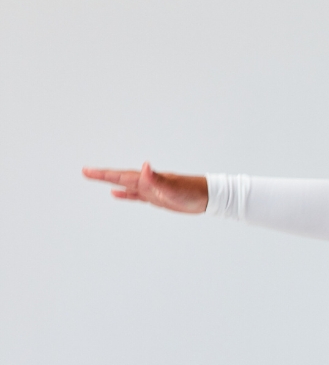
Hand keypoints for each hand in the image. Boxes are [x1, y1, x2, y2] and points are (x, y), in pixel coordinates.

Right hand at [82, 162, 207, 213]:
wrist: (207, 197)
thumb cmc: (192, 192)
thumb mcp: (173, 188)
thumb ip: (157, 179)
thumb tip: (144, 166)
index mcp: (147, 180)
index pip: (120, 176)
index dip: (103, 174)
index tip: (87, 171)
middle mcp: (147, 182)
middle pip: (119, 178)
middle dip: (102, 175)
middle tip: (85, 172)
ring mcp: (151, 189)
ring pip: (125, 185)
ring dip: (111, 183)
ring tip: (96, 178)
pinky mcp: (156, 198)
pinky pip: (136, 195)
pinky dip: (125, 194)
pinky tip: (117, 194)